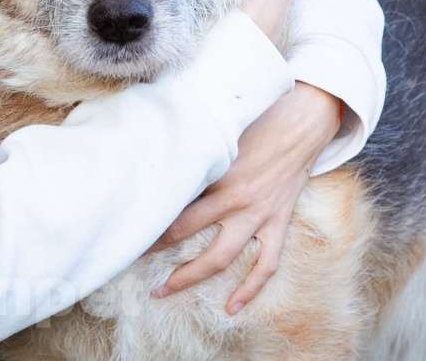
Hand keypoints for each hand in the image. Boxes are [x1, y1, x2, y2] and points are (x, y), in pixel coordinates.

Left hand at [144, 82, 341, 313]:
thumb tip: (157, 150)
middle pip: (184, 230)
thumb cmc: (256, 119)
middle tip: (128, 257)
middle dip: (153, 247)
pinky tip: (232, 307)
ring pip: (220, 256)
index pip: (170, 199)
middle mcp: (234, 198)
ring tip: (164, 290)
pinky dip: (250, 288)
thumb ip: (192, 146)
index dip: (145, 213)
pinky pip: (266, 263)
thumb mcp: (218, 128)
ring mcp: (258, 214)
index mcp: (214, 171)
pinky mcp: (278, 222)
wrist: (302, 122)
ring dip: (190, 276)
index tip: (123, 221)